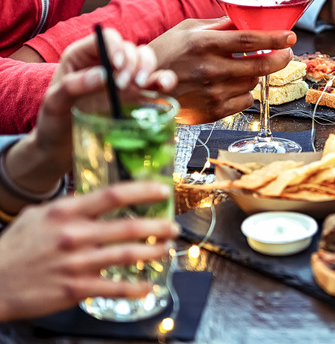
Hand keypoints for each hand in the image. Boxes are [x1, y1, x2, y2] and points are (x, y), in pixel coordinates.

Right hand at [0, 181, 179, 320]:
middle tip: (173, 226)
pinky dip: (136, 288)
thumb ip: (70, 206)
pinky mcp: (76, 289)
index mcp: (65, 213)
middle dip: (158, 227)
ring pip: (128, 256)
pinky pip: (115, 288)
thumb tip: (97, 198)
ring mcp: (77, 264)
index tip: (163, 190)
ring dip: (154, 252)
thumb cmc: (15, 248)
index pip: (113, 195)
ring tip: (166, 249)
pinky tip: (148, 286)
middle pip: (128, 227)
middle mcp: (74, 236)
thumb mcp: (39, 216)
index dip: (143, 191)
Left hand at [6, 30, 176, 199]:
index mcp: (83, 56)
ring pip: (146, 58)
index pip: (106, 38)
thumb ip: (73, 86)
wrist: (65, 145)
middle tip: (124, 85)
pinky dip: (165, 79)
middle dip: (132, 62)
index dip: (115, 46)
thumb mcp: (54, 103)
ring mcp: (125, 77)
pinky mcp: (139, 93)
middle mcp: (107, 63)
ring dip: (148, 68)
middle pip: (130, 47)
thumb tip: (103, 75)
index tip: (116, 65)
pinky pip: (158, 79)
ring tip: (139, 86)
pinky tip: (164, 86)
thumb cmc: (56, 121)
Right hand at [148, 18, 294, 123]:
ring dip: (254, 74)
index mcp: (204, 44)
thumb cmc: (166, 52)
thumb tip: (249, 20)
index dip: (275, 39)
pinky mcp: (212, 112)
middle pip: (260, 66)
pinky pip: (244, 101)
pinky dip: (244, 92)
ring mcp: (212, 93)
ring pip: (253, 83)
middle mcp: (210, 69)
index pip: (249, 40)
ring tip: (241, 67)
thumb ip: (221, 25)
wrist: (141, 86)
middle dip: (280, 58)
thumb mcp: (188, 29)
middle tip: (286, 52)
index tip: (290, 36)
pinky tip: (231, 85)